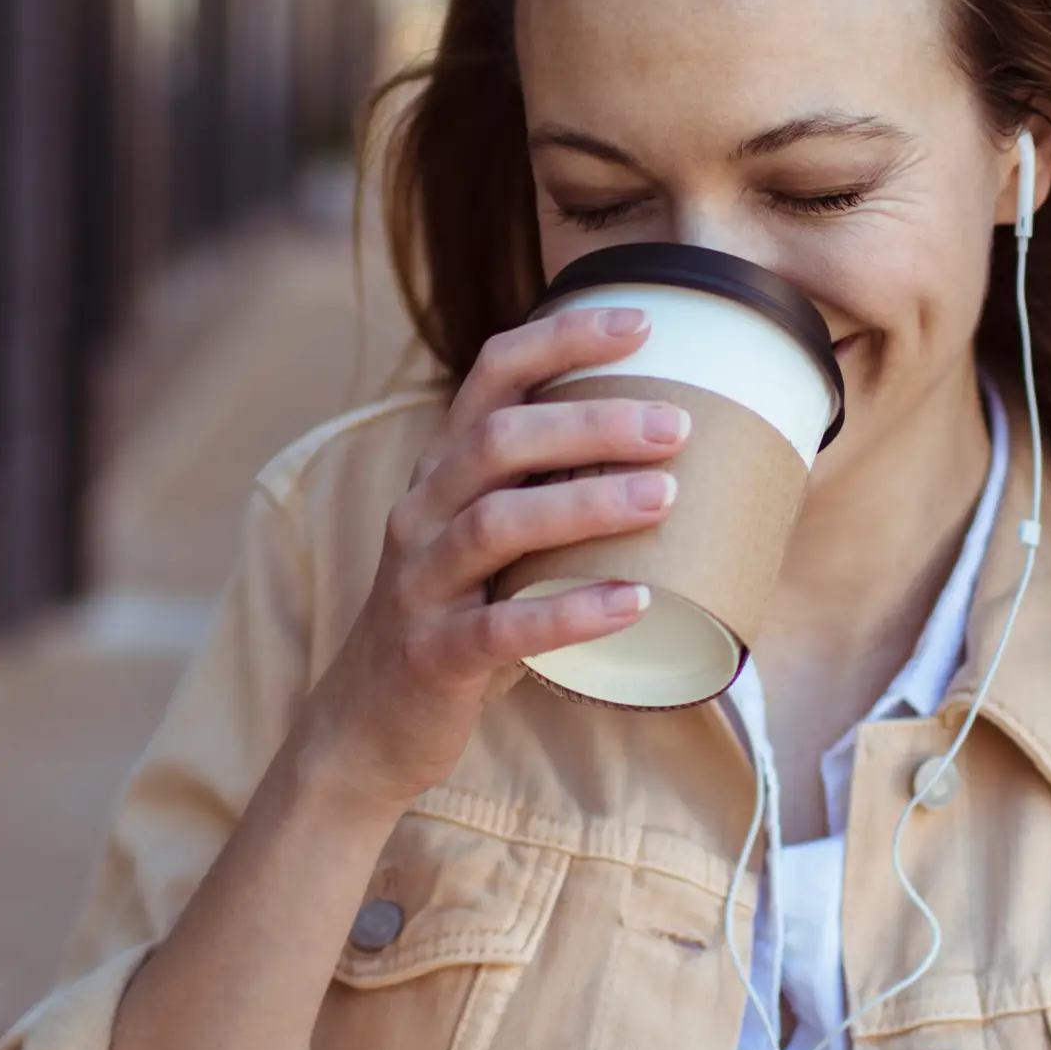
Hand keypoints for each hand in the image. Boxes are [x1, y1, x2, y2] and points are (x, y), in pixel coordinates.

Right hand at [295, 304, 690, 805]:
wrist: (369, 725)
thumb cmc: (459, 622)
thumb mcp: (493, 547)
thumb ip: (551, 499)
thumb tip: (681, 463)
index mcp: (442, 473)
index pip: (492, 375)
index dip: (562, 338)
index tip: (642, 323)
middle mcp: (423, 513)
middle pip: (498, 441)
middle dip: (589, 422)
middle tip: (676, 426)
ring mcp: (422, 584)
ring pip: (495, 522)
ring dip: (585, 504)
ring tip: (663, 497)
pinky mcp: (433, 655)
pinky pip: (501, 628)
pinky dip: (571, 611)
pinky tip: (635, 602)